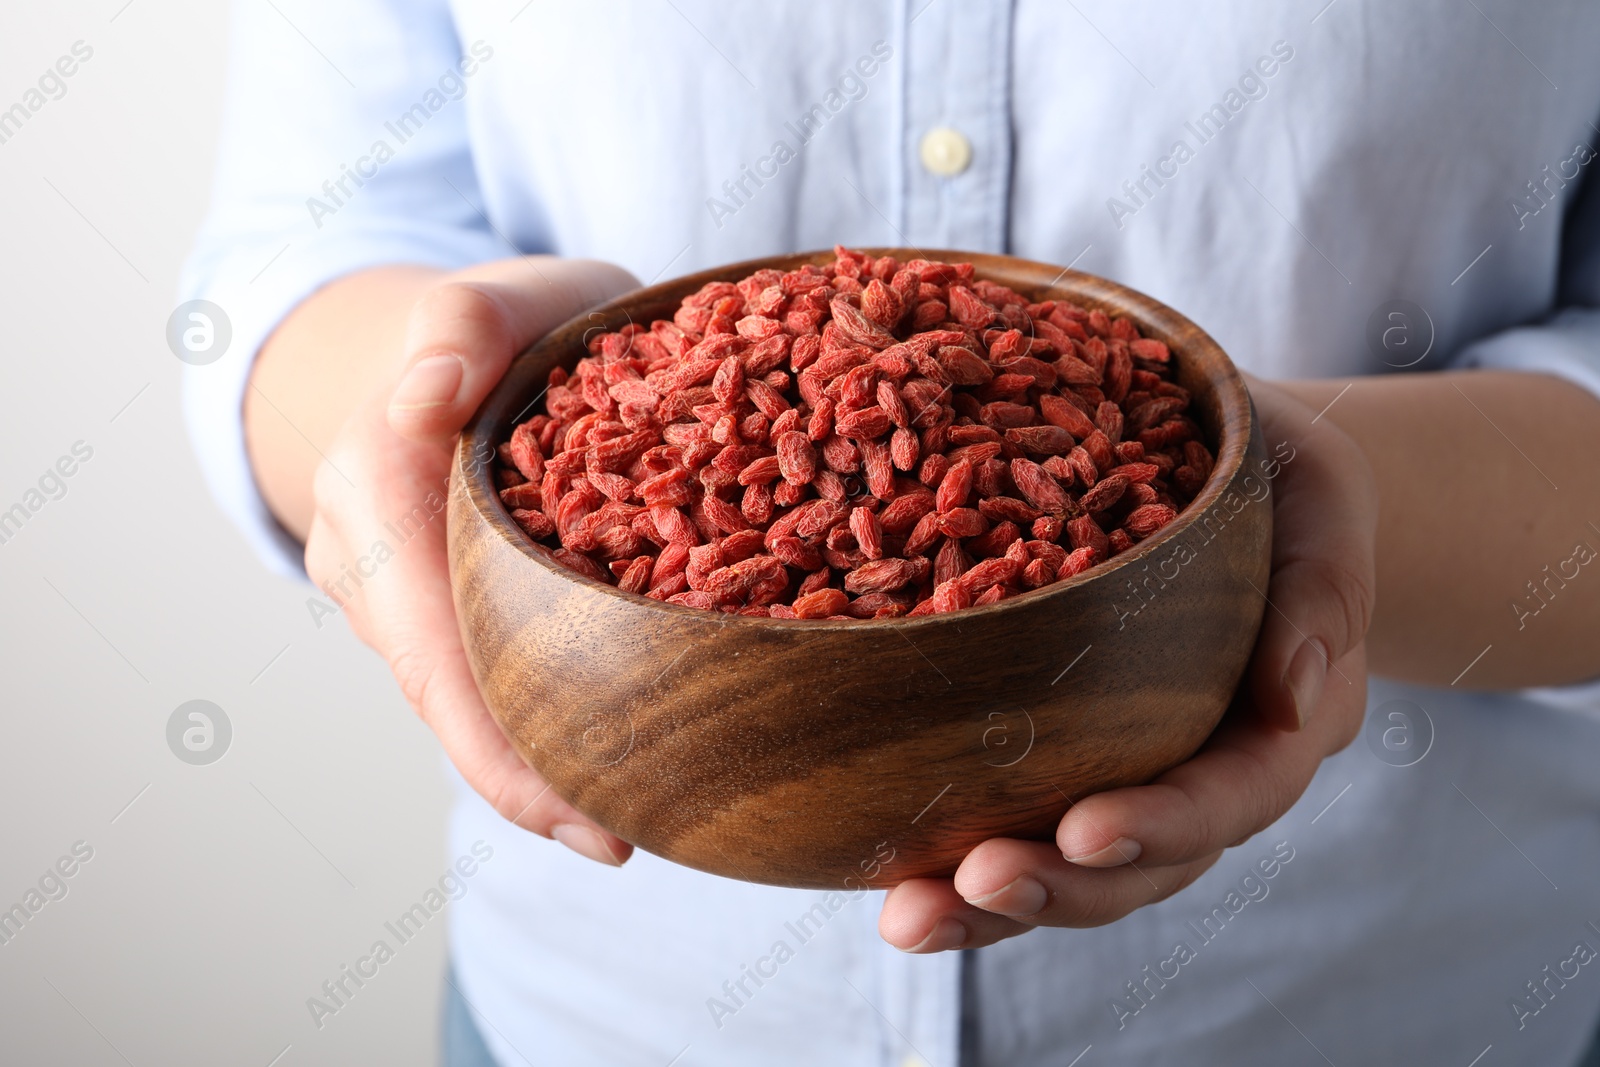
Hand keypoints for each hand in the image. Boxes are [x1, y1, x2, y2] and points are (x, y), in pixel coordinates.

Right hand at [303, 256, 640, 865]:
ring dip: (535, 760)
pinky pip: (484, 670)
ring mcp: (401, 586)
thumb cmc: (498, 321)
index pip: (428, 634)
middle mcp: (371, 552)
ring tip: (626, 819)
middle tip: (621, 835)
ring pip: (464, 692)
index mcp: (375, 482)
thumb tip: (430, 392)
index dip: (493, 733)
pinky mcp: (443, 599)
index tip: (572, 806)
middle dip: (525, 774)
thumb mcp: (494, 294)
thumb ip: (464, 322)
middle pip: (445, 690)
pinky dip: (538, 718)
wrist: (459, 340)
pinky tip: (607, 763)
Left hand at [877, 375, 1377, 950]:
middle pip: (1148, 864)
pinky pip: (1024, 826)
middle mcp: (1211, 770)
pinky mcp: (1073, 762)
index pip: (1237, 794)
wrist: (1242, 480)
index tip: (1082, 831)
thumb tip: (1293, 699)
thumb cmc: (1284, 476)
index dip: (1165, 824)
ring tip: (910, 918)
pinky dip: (959, 865)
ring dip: (994, 905)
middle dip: (1062, 886)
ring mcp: (1138, 776)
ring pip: (1077, 869)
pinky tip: (891, 883)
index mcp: (1284, 720)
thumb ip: (1326, 585)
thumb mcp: (1322, 492)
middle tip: (976, 881)